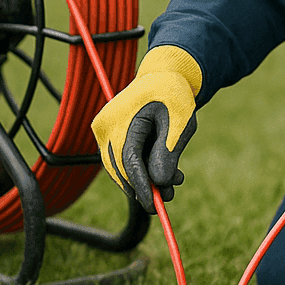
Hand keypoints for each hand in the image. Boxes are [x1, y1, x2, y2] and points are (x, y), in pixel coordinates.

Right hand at [91, 45, 202, 213]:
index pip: (128, 161)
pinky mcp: (110, 139)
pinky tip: (164, 173)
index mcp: (120, 118)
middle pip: (121, 170)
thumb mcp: (179, 121)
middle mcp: (105, 128)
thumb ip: (168, 150)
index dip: (141, 186)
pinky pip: (123, 163)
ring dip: (145, 181)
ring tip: (175, 181)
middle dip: (145, 187)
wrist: (162, 78)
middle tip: (170, 196)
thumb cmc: (173, 96)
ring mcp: (104, 134)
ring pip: (121, 170)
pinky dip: (141, 172)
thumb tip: (160, 183)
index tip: (153, 205)